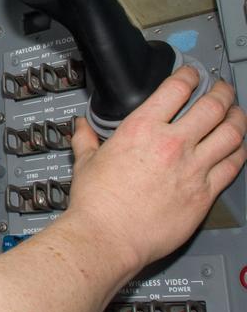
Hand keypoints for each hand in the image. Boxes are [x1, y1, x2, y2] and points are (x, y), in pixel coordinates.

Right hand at [63, 66, 245, 271]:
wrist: (108, 237)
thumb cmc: (97, 204)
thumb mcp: (85, 162)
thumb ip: (87, 139)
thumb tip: (82, 127)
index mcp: (141, 129)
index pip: (176, 89)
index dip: (190, 75)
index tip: (193, 74)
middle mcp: (172, 144)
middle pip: (213, 106)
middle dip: (222, 92)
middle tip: (223, 89)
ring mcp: (193, 169)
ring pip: (231, 134)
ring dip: (238, 119)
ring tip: (237, 114)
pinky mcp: (204, 194)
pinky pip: (233, 166)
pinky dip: (239, 153)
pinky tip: (238, 148)